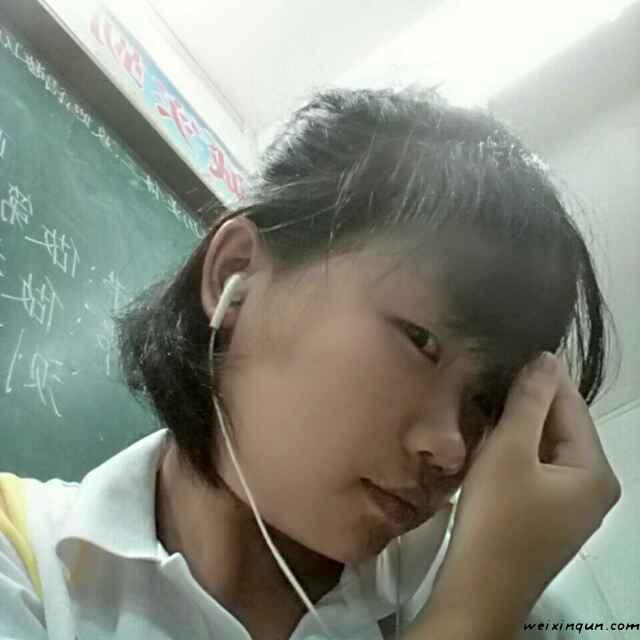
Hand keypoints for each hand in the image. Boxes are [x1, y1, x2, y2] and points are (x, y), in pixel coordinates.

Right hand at [430, 352, 620, 619]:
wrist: (479, 587)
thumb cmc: (497, 517)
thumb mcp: (510, 451)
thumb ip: (529, 402)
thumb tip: (547, 358)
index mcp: (595, 470)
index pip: (573, 406)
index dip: (543, 376)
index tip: (512, 351)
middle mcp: (594, 486)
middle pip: (562, 428)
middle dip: (530, 401)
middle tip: (492, 374)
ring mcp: (572, 505)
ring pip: (547, 448)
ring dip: (520, 425)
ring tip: (488, 398)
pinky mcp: (549, 516)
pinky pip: (538, 469)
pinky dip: (517, 450)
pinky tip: (491, 437)